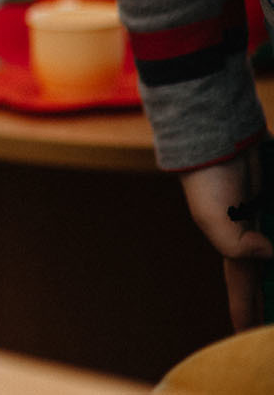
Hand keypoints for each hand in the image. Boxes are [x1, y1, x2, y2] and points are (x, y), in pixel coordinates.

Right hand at [181, 145, 272, 331]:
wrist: (216, 135)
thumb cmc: (207, 178)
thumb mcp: (212, 218)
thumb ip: (239, 247)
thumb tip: (271, 255)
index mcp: (233, 247)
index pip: (245, 291)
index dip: (247, 316)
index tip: (249, 339)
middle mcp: (253, 237)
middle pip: (269, 276)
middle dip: (270, 295)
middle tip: (270, 319)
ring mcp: (267, 219)